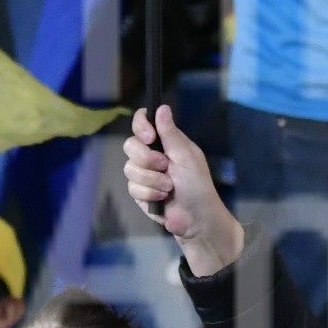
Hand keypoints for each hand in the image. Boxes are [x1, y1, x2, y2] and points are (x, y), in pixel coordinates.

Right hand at [123, 103, 243, 278]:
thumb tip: (162, 107)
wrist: (196, 219)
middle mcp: (152, 154)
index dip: (141, 126)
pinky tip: (162, 198)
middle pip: (130, 145)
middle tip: (165, 166)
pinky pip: (132, 187)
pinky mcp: (139, 192)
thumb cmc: (197, 185)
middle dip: (147, 158)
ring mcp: (144, 174)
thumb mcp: (186, 156)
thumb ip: (170, 134)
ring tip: (169, 187)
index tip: (149, 137)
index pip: (143, 123)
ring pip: (130, 168)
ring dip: (151, 179)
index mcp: (166, 142)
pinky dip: (149, 193)